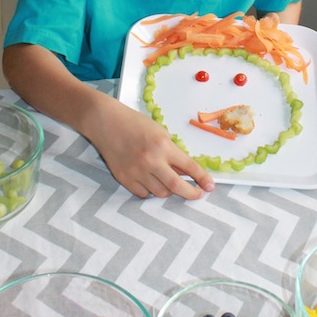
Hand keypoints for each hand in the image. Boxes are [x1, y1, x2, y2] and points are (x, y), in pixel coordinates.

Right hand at [93, 96, 214, 198]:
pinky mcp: (124, 178)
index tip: (210, 186)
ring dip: (169, 191)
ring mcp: (136, 172)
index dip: (202, 178)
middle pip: (176, 187)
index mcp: (163, 146)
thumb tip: (185, 173)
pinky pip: (143, 194)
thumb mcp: (160, 133)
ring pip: (160, 193)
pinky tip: (151, 181)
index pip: (189, 167)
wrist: (106, 122)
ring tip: (169, 182)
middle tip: (197, 194)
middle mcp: (151, 161)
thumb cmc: (135, 123)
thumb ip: (172, 152)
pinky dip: (151, 190)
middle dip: (191, 193)